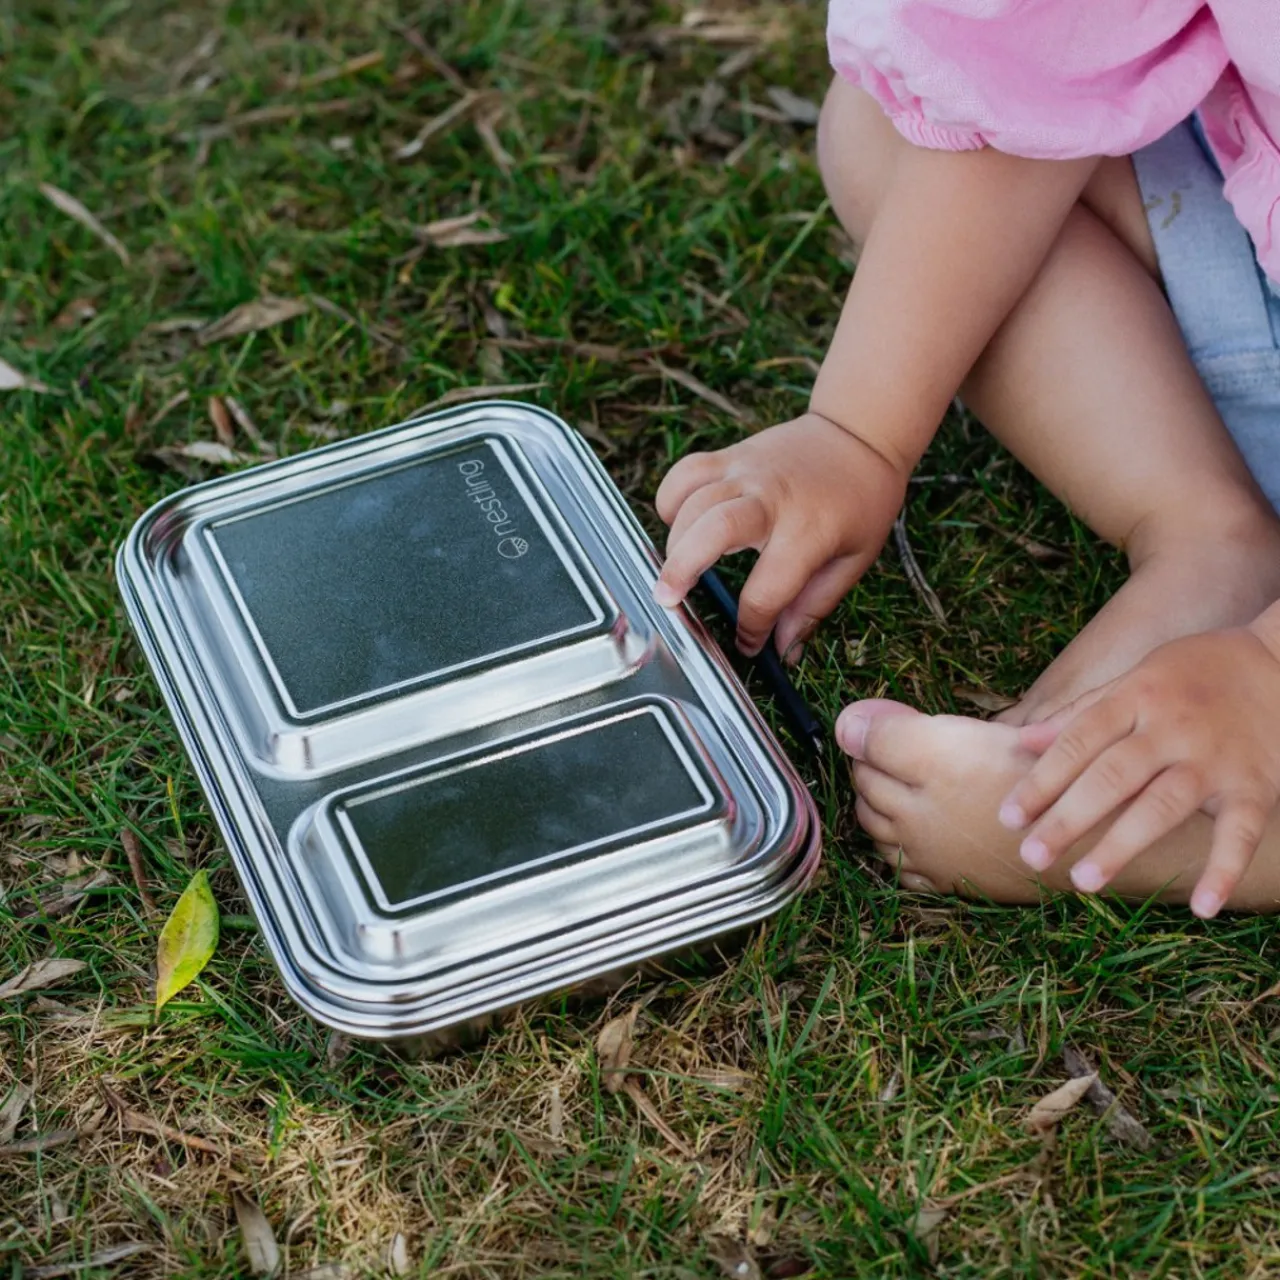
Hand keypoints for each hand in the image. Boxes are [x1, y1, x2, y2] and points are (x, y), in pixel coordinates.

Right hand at [652, 412, 906, 657]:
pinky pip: (686, 474)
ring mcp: (747, 472)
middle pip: (714, 530)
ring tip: (676, 573)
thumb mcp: (854, 559)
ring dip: (675, 543)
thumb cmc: (861, 501)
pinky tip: (679, 525)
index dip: (752, 626)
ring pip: (692, 502)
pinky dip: (671, 500)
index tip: (748, 644)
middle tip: (667, 600)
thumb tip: (784, 649)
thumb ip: (815, 605)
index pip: (767, 591)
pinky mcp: (730, 456)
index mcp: (808, 532)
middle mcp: (773, 499)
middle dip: (683, 569)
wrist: (860, 434)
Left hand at [998, 627, 1279, 917]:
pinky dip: (1225, 869)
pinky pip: (1242, 833)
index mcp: (1136, 698)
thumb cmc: (1193, 674)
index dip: (1041, 780)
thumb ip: (1080, 713)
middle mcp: (1172, 728)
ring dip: (1122, 845)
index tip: (1009, 816)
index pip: (1078, 742)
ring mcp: (1215, 760)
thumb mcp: (1135, 678)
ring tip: (1084, 881)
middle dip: (1068, 818)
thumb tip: (1021, 741)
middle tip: (1032, 856)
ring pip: (1162, 805)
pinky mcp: (1256, 787)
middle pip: (1112, 776)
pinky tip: (1203, 907)